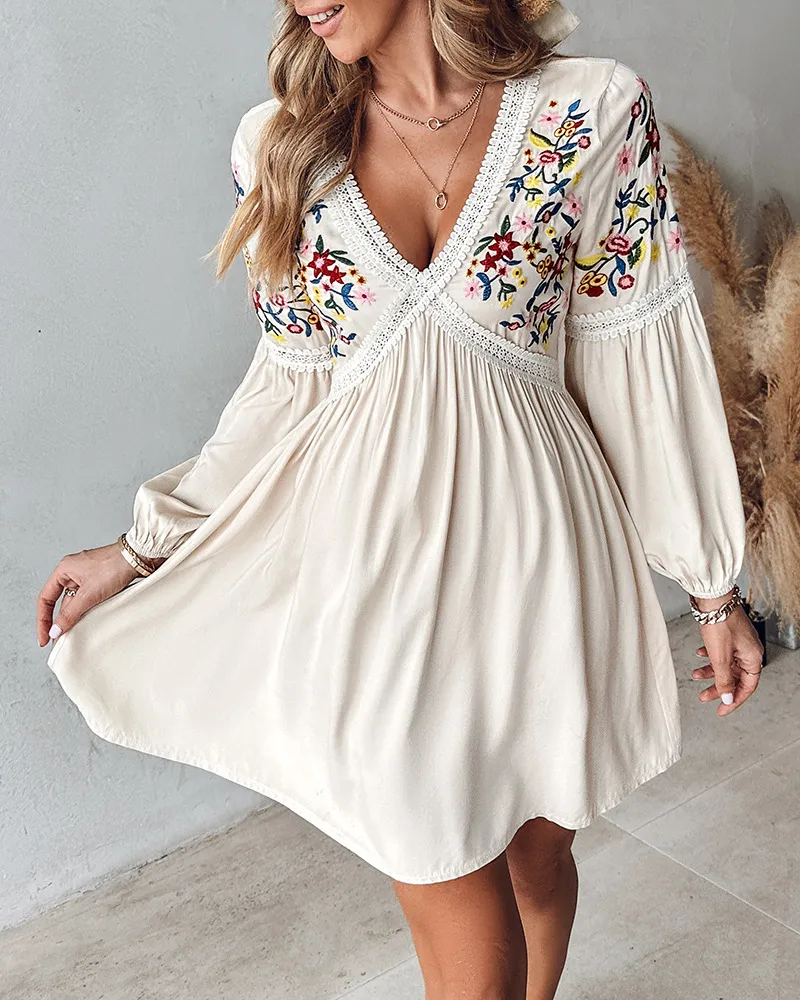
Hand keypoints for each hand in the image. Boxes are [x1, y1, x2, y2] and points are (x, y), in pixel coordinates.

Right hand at [36, 542, 149, 646]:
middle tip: (60, 640)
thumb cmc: (114, 565)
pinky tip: (89, 622)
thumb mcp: (88, 594)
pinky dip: (87, 611)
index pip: (45, 598)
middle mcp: (73, 572)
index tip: (45, 637)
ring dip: (75, 617)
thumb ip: (70, 613)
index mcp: (64, 570)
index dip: (43, 620)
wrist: (139, 557)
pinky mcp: (100, 581)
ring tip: (74, 635)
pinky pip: (88, 599)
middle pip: (60, 602)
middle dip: (60, 621)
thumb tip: (56, 629)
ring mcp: (87, 576)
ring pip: (75, 602)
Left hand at [691, 601, 764, 715]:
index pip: (747, 687)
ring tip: (695, 675)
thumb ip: (723, 680)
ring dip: (710, 672)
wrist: (712, 597)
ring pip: (725, 664)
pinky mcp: (728, 634)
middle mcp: (748, 650)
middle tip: (703, 696)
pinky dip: (710, 656)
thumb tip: (727, 699)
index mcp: (753, 657)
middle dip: (718, 687)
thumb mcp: (720, 657)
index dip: (734, 700)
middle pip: (735, 677)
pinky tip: (699, 655)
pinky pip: (720, 652)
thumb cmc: (720, 622)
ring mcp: (739, 642)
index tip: (721, 710)